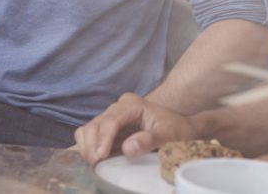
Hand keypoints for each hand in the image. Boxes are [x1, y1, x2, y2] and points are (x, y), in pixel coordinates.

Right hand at [74, 93, 197, 164]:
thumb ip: (149, 140)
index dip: (104, 138)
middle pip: (95, 124)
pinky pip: (90, 136)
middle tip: (95, 162)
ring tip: (94, 162)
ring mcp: (111, 119)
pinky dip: (88, 147)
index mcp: (131, 104)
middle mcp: (117, 108)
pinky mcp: (109, 131)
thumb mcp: (168, 134)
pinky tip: (95, 158)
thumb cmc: (175, 129)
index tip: (101, 155)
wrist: (179, 129)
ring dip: (87, 146)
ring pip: (88, 129)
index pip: (111, 120)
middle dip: (92, 144)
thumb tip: (127, 148)